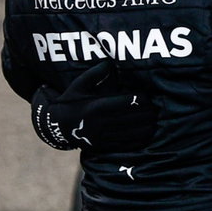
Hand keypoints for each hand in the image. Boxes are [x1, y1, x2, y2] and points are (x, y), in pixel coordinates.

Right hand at [31, 60, 157, 151]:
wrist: (56, 126)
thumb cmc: (70, 101)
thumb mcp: (79, 84)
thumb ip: (96, 73)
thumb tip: (110, 63)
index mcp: (96, 106)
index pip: (127, 103)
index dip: (141, 99)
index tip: (146, 96)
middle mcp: (100, 123)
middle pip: (134, 118)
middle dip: (148, 112)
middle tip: (155, 107)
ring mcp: (103, 137)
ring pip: (134, 133)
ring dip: (148, 126)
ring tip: (153, 119)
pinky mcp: (104, 147)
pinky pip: (128, 145)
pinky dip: (140, 139)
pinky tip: (147, 132)